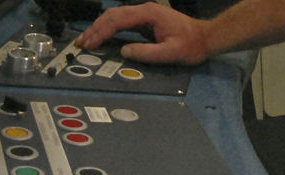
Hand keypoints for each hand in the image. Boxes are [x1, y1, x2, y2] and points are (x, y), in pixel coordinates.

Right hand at [74, 2, 208, 64]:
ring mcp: (144, 14)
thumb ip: (147, 53)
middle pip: (112, 15)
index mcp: (148, 14)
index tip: (90, 44)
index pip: (118, 20)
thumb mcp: (171, 53)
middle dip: (94, 29)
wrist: (204, 38)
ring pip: (115, 17)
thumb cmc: (190, 45)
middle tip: (80, 44)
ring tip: (85, 41)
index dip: (101, 32)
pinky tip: (101, 37)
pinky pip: (121, 22)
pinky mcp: (145, 21)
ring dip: (99, 28)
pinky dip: (108, 29)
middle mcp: (144, 10)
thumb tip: (124, 51)